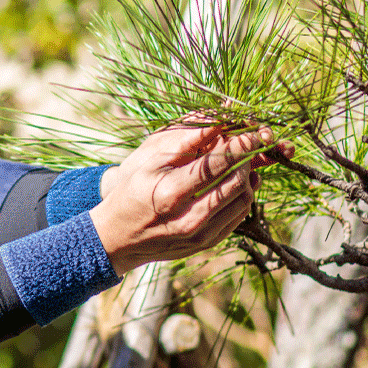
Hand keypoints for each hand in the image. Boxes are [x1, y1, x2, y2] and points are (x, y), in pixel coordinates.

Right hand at [89, 123, 292, 275]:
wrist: (118, 237)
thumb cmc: (132, 192)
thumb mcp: (149, 163)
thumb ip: (184, 143)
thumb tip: (216, 124)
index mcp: (170, 193)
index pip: (216, 165)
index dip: (238, 147)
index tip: (250, 133)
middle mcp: (189, 218)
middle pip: (235, 183)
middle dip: (245, 160)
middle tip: (245, 145)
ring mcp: (200, 235)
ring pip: (242, 201)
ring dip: (247, 178)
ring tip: (240, 163)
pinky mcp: (207, 244)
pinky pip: (238, 217)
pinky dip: (242, 196)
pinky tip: (235, 183)